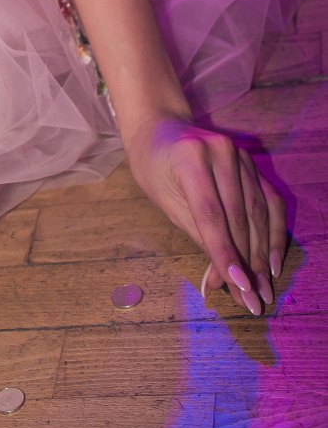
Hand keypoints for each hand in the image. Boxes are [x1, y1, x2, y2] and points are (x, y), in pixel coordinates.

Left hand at [124, 112, 287, 315]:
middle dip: (245, 264)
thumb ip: (197, 235)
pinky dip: (273, 233)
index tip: (239, 289)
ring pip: (258, 213)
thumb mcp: (165, 200)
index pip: (212, 215)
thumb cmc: (154, 166)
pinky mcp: (252, 162)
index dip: (226, 254)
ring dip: (261, 256)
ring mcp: (240, 154)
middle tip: (250, 301)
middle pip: (239, 217)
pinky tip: (272, 262)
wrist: (160, 126)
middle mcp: (220, 152)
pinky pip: (269, 201)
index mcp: (190, 158)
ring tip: (261, 290)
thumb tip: (221, 281)